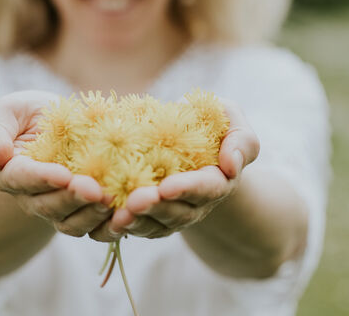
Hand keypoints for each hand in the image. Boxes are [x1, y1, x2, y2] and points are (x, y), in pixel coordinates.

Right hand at [0, 90, 113, 236]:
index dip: (42, 178)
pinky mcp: (84, 212)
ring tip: (112, 201)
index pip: (22, 179)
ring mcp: (59, 208)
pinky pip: (95, 227)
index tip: (63, 175)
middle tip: (94, 189)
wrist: (58, 127)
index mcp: (10, 172)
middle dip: (72, 199)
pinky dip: (111, 226)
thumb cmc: (29, 114)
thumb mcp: (8, 111)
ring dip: (91, 215)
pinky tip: (126, 213)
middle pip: (48, 206)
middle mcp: (32, 196)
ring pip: (71, 223)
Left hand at [91, 102, 258, 241]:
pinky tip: (107, 221)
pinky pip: (139, 227)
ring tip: (118, 216)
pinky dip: (124, 227)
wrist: (190, 139)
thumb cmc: (211, 122)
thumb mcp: (231, 120)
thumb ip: (241, 141)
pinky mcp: (152, 217)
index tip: (167, 186)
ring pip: (157, 225)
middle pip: (179, 212)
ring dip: (138, 222)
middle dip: (156, 208)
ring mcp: (174, 213)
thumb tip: (232, 165)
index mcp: (219, 179)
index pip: (206, 187)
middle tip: (134, 201)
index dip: (187, 188)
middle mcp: (198, 203)